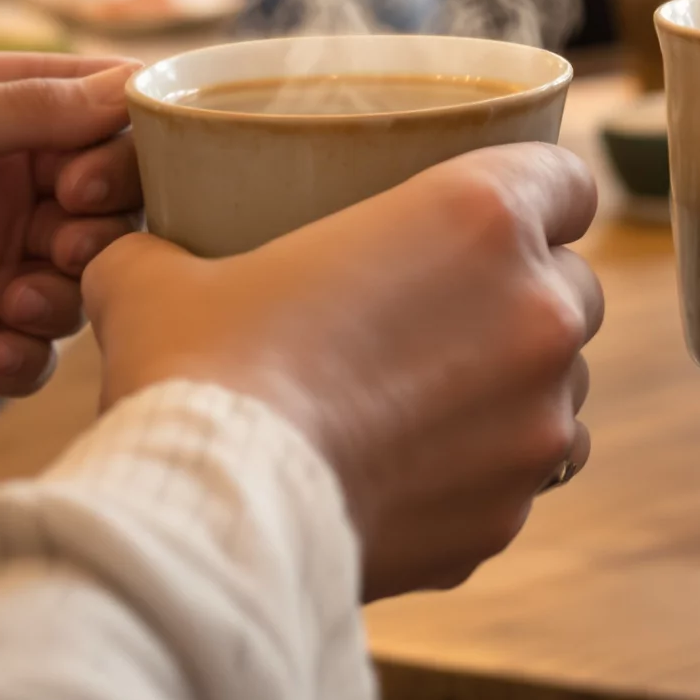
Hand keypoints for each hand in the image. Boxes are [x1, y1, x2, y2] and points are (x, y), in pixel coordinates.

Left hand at [0, 52, 141, 415]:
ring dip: (69, 286)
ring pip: (89, 275)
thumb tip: (135, 85)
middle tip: (59, 230)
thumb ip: (32, 107)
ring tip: (13, 295)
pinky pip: (40, 354)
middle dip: (104, 217)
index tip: (90, 168)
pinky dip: (28, 351)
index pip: (100, 110)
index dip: (123, 135)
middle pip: (112, 197)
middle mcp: (6, 188)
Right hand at [83, 143, 601, 599]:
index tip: (500, 209)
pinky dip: (488, 469)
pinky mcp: (512, 511)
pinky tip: (416, 470)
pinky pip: (526, 475)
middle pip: (572, 284)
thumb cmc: (203, 372)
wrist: (213, 520)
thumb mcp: (167, 277)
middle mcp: (535, 311)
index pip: (567, 179)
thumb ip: (169, 248)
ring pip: (564, 385)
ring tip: (434, 395)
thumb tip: (127, 256)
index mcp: (481, 217)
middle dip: (524, 292)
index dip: (539, 189)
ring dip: (518, 383)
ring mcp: (537, 420)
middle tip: (445, 308)